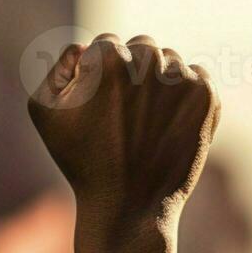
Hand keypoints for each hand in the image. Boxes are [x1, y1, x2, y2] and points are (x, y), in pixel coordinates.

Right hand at [28, 33, 219, 252]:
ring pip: (171, 61)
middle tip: (125, 114)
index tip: (100, 108)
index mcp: (108, 59)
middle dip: (133, 71)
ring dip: (160, 82)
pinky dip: (186, 94)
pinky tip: (168, 124)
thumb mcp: (44, 111)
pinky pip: (197, 76)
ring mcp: (182, 80)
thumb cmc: (81, 162)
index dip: (98, 75)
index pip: (106, 43)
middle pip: (142, 46)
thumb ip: (57, 64)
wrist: (129, 209)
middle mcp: (149, 62)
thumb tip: (84, 46)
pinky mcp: (208, 99)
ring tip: (146, 123)